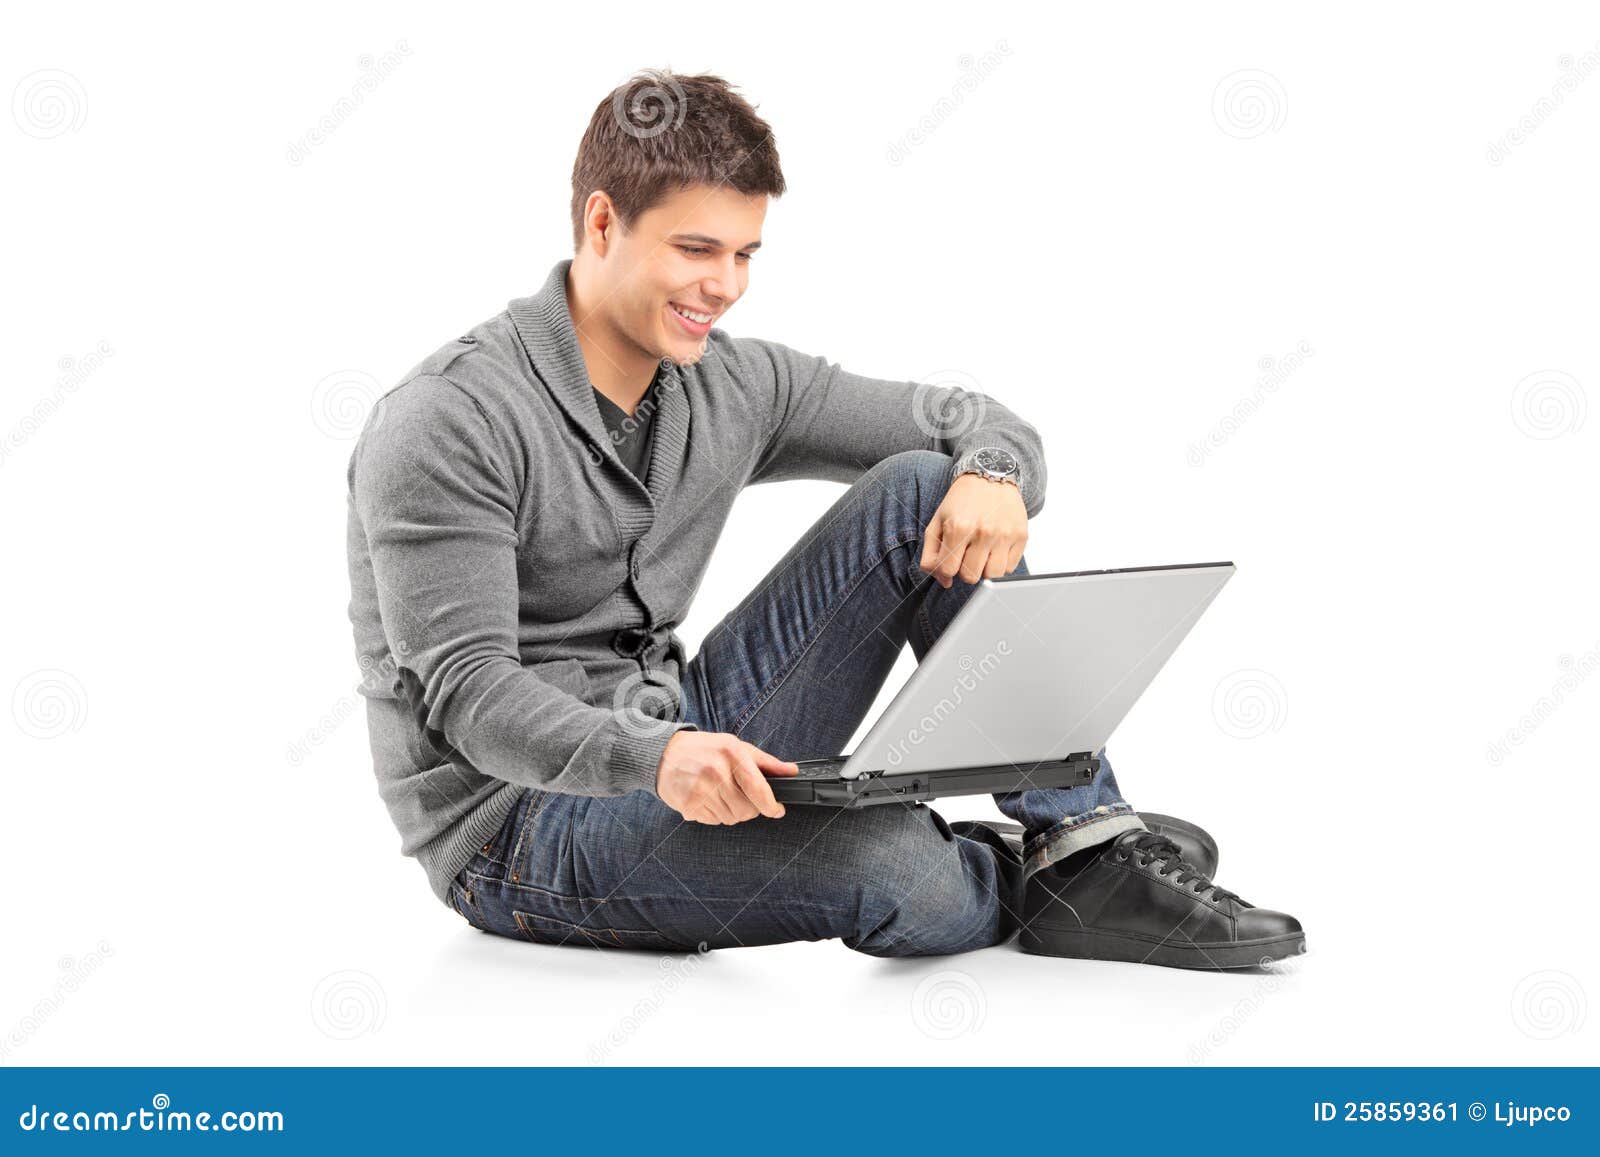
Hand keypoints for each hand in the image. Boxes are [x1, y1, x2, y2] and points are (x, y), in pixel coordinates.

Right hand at [655, 731, 797, 823]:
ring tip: (719, 793)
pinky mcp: (690, 805)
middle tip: (739, 795)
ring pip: (731, 818)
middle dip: (749, 808)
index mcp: (732, 754)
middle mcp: (716, 772)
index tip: (777, 810)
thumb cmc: (704, 750)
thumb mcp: (737, 747)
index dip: (771, 805)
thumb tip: (792, 771)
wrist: (666, 754)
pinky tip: (707, 798)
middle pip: (747, 810)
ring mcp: (701, 790)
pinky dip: (714, 814)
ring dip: (731, 812)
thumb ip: (766, 762)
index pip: (759, 789)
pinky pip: (714, 821)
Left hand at [919, 473, 1027, 588]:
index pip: (949, 571)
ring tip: (981, 553)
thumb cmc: (961, 501)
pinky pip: (1010, 568)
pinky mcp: (1021, 536)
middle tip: (966, 553)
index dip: (947, 570)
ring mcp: (1005, 535)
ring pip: (992, 576)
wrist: (990, 476)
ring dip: (984, 570)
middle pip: (971, 577)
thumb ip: (931, 555)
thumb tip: (945, 582)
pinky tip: (995, 548)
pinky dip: (1000, 564)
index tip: (950, 560)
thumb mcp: (937, 522)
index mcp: (958, 527)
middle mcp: (984, 532)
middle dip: (965, 569)